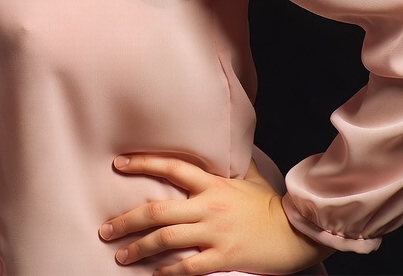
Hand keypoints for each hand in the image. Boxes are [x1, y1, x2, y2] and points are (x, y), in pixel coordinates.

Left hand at [99, 155, 331, 275]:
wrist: (296, 232)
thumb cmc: (269, 204)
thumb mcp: (248, 175)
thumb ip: (229, 161)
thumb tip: (224, 140)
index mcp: (212, 183)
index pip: (171, 167)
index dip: (143, 163)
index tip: (118, 164)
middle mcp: (209, 206)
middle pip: (158, 210)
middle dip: (127, 219)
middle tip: (105, 228)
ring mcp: (215, 233)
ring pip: (167, 239)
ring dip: (139, 248)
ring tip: (120, 254)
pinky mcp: (224, 258)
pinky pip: (189, 266)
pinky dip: (168, 272)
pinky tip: (154, 274)